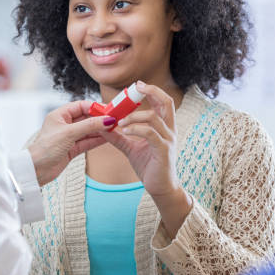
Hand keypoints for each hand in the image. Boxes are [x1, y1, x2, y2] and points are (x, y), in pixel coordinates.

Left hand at [28, 100, 114, 185]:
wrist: (36, 170)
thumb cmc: (45, 148)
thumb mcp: (69, 133)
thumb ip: (89, 126)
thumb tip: (107, 120)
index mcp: (59, 115)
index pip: (81, 106)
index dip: (95, 107)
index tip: (108, 110)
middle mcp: (64, 125)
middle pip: (86, 118)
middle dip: (100, 119)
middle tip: (114, 120)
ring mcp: (69, 137)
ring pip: (88, 131)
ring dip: (100, 130)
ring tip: (114, 129)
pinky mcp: (72, 149)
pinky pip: (87, 142)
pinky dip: (97, 140)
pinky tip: (108, 138)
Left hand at [102, 81, 191, 237]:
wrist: (160, 189)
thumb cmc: (149, 167)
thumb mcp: (131, 149)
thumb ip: (119, 137)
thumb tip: (104, 127)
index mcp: (165, 127)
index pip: (163, 102)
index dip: (152, 91)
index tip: (138, 85)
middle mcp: (170, 130)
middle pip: (167, 102)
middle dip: (152, 91)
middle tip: (136, 87)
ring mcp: (168, 140)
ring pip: (153, 117)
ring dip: (134, 116)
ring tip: (120, 123)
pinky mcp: (163, 150)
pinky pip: (150, 133)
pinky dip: (135, 129)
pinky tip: (124, 131)